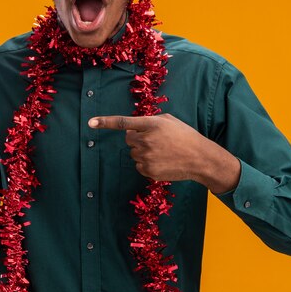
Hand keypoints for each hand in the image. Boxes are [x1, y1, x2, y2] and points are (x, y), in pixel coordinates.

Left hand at [88, 114, 239, 193]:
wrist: (200, 158)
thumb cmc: (185, 136)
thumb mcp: (168, 120)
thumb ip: (149, 121)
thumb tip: (133, 127)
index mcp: (151, 125)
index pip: (123, 123)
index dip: (105, 122)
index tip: (91, 122)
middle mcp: (146, 140)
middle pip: (128, 139)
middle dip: (136, 138)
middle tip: (154, 139)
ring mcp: (146, 157)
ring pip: (134, 153)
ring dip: (142, 151)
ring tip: (162, 151)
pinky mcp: (148, 171)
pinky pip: (139, 165)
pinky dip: (146, 163)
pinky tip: (162, 161)